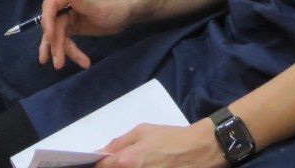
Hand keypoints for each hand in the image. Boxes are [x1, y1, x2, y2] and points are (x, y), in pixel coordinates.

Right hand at [38, 0, 133, 69]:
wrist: (128, 12)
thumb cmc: (117, 6)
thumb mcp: (102, 7)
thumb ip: (83, 2)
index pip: (51, 4)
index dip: (47, 21)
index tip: (50, 38)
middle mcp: (66, 2)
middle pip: (53, 23)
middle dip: (55, 43)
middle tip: (58, 63)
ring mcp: (68, 14)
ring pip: (57, 34)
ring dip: (59, 50)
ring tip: (60, 66)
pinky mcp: (72, 26)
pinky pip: (65, 39)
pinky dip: (70, 51)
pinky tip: (82, 62)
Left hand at [98, 122, 224, 167]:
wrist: (198, 150)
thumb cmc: (169, 138)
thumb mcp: (142, 131)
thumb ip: (120, 143)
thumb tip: (103, 152)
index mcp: (127, 161)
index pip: (102, 167)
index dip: (97, 164)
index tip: (96, 161)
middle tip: (117, 162)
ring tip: (135, 163)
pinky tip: (143, 167)